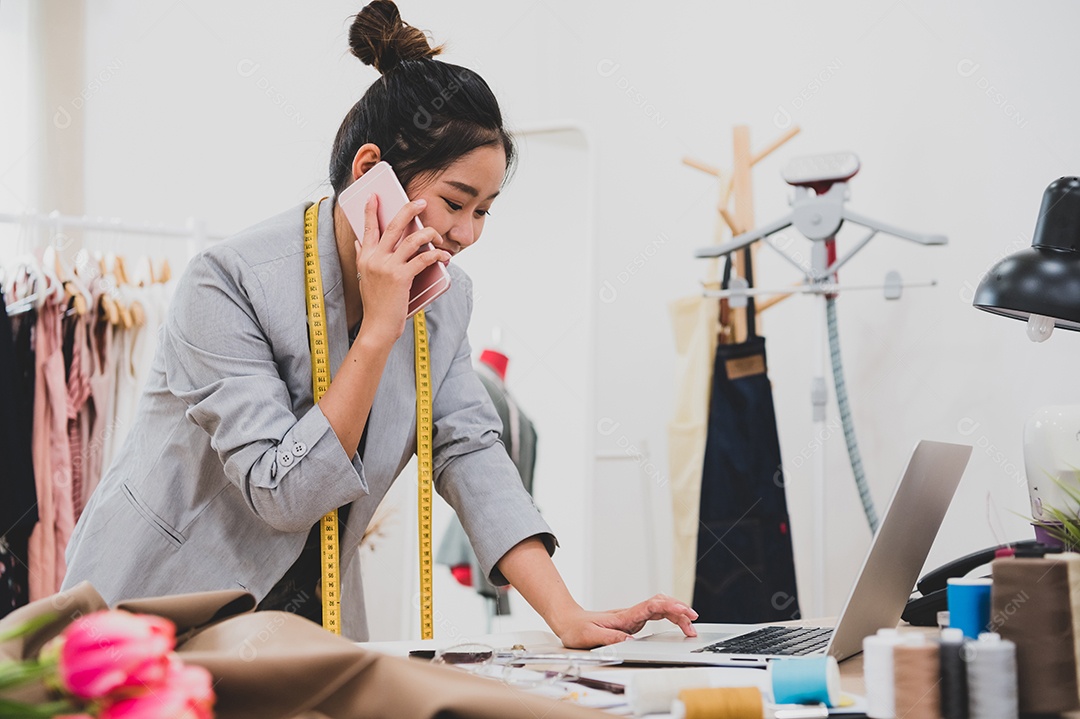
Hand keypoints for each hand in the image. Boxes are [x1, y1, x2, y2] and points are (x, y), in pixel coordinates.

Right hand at [354, 194, 450, 342]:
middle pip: (393, 226)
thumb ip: (362, 256)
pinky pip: (422, 259)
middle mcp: (375, 258)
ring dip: (428, 234)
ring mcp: (388, 267)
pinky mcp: (401, 277)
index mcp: (366, 257)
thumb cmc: (375, 303)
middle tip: (420, 202)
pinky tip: (444, 256)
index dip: (371, 210)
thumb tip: (358, 240)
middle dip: (408, 210)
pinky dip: (435, 254)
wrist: (377, 326)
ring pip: (411, 240)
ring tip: (437, 235)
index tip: (375, 195)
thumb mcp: (364, 276)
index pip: (368, 228)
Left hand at [552, 594, 697, 648]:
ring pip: (660, 609)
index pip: (651, 607)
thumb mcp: (590, 636)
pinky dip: (669, 617)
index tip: (682, 611)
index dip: (669, 607)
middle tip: (693, 622)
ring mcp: (632, 617)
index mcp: (623, 617)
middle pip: (660, 605)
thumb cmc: (577, 628)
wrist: (568, 621)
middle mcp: (630, 614)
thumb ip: (610, 638)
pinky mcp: (632, 622)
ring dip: (677, 614)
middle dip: (679, 610)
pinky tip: (677, 622)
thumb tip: (630, 642)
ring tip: (691, 625)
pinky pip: (655, 615)